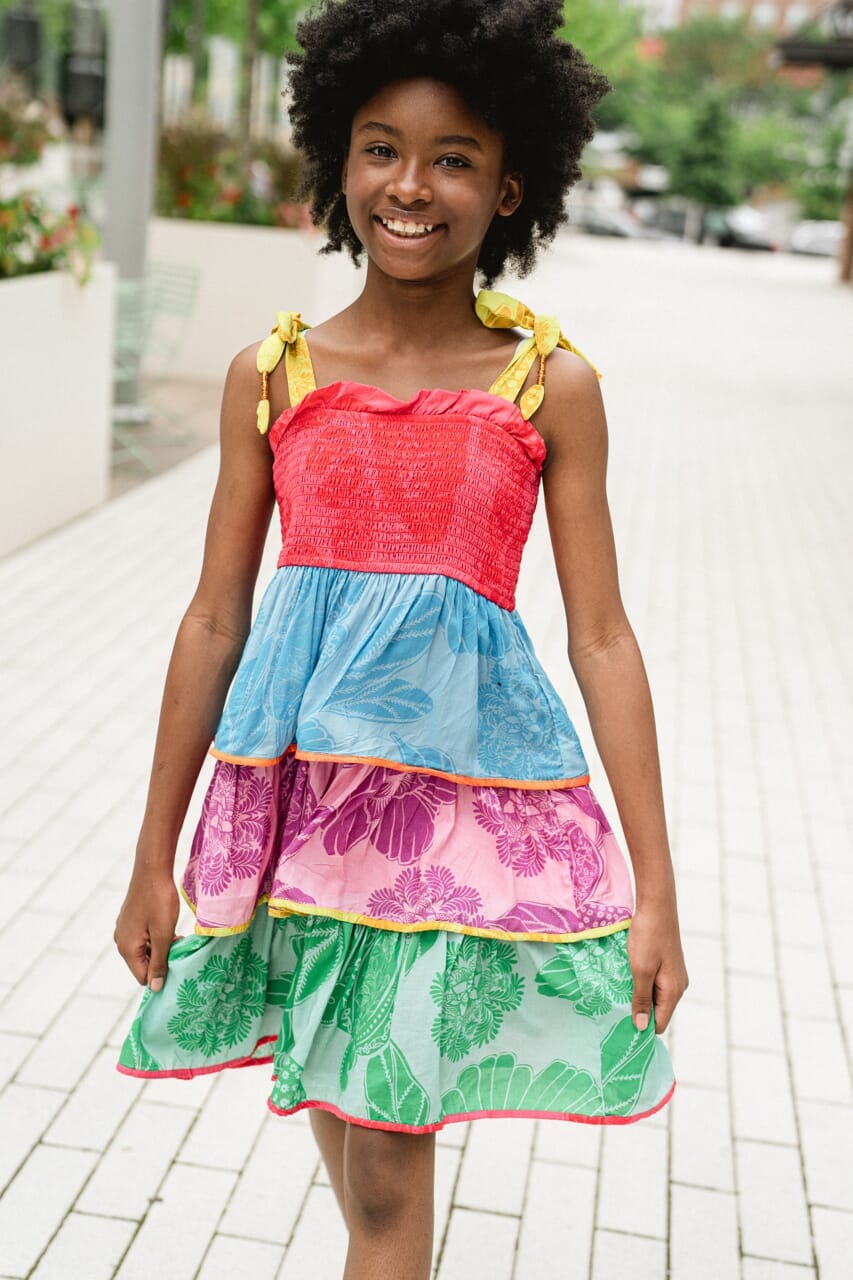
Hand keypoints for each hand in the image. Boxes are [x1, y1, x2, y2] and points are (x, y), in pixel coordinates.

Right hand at [114, 865, 179, 991]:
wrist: (152, 869)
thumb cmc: (159, 901)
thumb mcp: (163, 935)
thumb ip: (159, 962)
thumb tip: (155, 988)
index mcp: (126, 948)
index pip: (143, 977)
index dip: (161, 974)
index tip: (177, 962)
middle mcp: (120, 941)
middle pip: (142, 964)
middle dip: (161, 960)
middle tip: (179, 946)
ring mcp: (124, 929)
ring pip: (144, 951)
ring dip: (160, 948)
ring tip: (176, 936)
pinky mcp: (129, 920)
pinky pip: (142, 938)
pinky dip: (155, 937)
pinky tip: (168, 928)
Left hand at [627, 901, 688, 1033]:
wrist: (656, 905)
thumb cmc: (648, 937)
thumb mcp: (641, 970)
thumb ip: (641, 999)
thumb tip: (641, 1027)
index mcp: (674, 991)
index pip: (660, 1024)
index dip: (641, 1026)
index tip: (620, 1024)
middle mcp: (678, 986)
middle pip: (658, 1011)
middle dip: (639, 1011)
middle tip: (615, 1006)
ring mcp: (674, 975)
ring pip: (655, 996)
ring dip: (639, 995)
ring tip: (619, 989)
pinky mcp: (669, 965)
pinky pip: (655, 983)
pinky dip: (642, 983)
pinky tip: (628, 975)